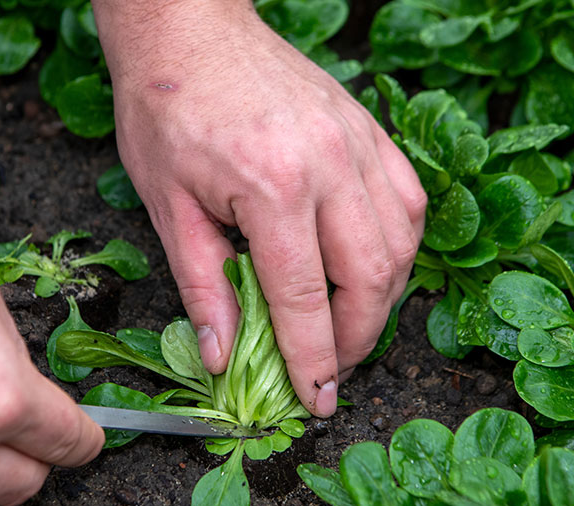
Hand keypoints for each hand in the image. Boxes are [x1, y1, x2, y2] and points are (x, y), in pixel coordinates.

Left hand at [93, 1, 426, 416]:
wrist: (189, 31)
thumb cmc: (167, 109)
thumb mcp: (168, 207)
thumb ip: (203, 287)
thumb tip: (223, 357)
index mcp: (272, 187)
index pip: (305, 299)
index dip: (313, 360)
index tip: (316, 400)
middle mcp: (329, 165)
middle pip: (370, 278)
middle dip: (357, 340)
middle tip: (332, 372)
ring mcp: (358, 143)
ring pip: (402, 244)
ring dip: (383, 300)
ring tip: (349, 329)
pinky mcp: (368, 129)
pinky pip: (407, 202)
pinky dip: (398, 248)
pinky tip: (372, 270)